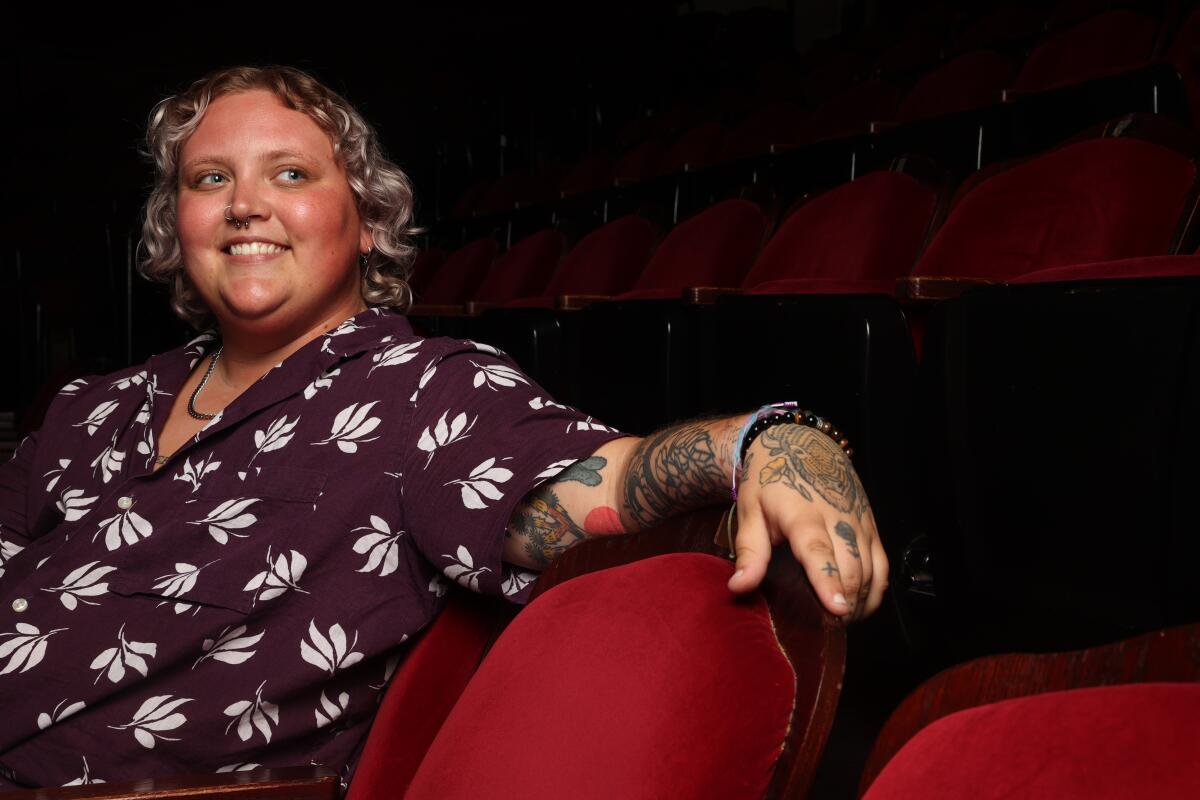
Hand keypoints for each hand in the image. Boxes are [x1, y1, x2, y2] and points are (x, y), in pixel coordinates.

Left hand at [727, 424, 886, 620]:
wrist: (798, 442)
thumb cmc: (769, 480)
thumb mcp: (750, 510)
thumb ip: (750, 551)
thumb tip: (739, 587)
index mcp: (803, 513)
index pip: (819, 550)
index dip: (829, 580)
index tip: (836, 608)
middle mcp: (838, 516)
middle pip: (852, 566)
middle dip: (846, 601)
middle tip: (829, 627)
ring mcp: (859, 520)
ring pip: (872, 568)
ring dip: (861, 599)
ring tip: (842, 620)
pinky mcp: (871, 524)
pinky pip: (883, 564)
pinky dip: (876, 589)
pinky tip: (861, 605)